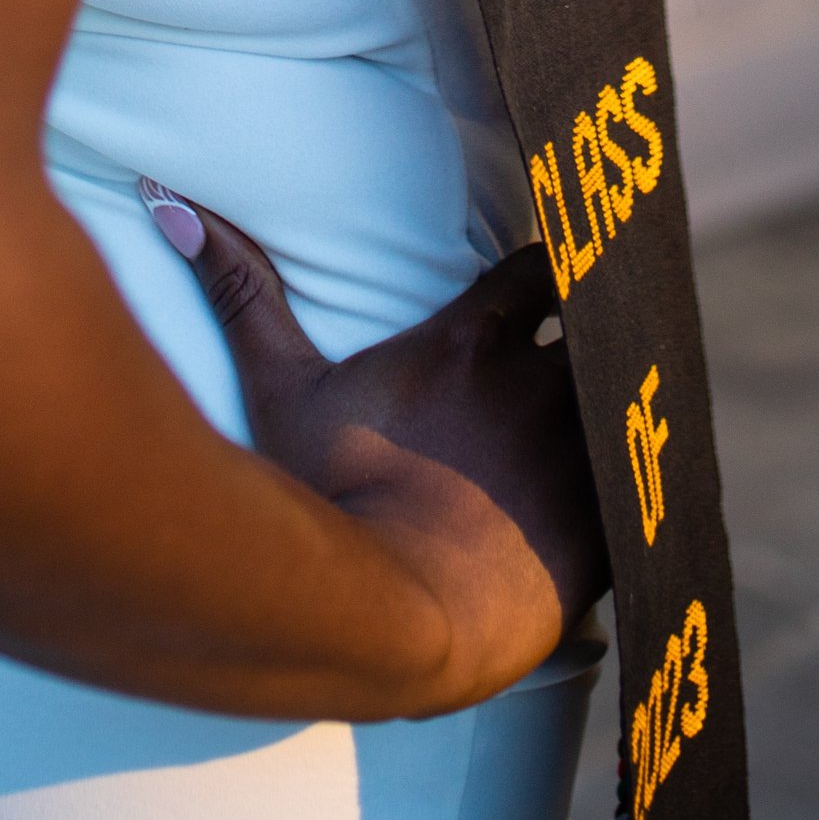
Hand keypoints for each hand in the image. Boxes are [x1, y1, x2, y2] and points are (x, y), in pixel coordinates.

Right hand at [143, 187, 604, 716]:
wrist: (394, 619)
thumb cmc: (331, 499)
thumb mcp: (283, 394)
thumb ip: (243, 294)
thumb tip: (169, 200)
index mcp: (476, 342)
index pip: (544, 267)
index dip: (547, 274)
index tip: (545, 282)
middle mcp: (543, 385)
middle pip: (601, 325)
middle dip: (596, 332)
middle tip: (585, 348)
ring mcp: (584, 455)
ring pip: (632, 400)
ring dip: (619, 405)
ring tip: (610, 419)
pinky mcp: (612, 524)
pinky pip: (649, 481)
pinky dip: (637, 479)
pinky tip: (627, 490)